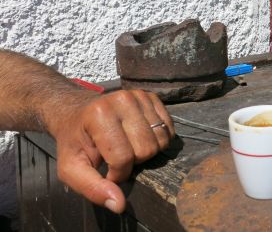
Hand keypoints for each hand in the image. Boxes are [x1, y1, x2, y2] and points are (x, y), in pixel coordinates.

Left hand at [48, 90, 174, 213]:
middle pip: (146, 148)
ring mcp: (139, 95)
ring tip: (129, 146)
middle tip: (117, 157)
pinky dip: (158, 139)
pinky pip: (169, 128)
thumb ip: (92, 188)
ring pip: (161, 139)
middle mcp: (122, 99)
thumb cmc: (74, 142)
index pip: (123, 157)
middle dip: (134, 161)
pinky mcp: (151, 97)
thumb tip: (119, 205)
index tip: (106, 170)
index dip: (118, 173)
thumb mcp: (71, 169)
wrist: (76, 112)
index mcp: (99, 115)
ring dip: (147, 151)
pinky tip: (140, 138)